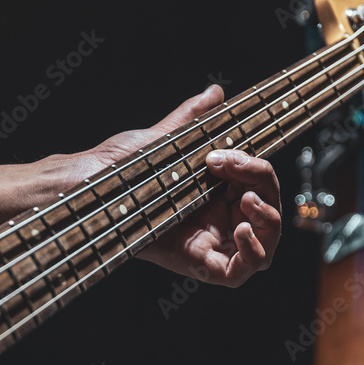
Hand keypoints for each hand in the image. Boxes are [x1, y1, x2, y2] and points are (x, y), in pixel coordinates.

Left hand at [68, 85, 281, 286]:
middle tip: (240, 173)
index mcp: (217, 193)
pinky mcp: (200, 266)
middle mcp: (218, 220)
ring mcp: (211, 244)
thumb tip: (215, 93)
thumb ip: (193, 118)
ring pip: (264, 246)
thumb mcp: (166, 140)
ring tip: (248, 202)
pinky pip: (240, 271)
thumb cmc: (121, 168)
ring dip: (268, 222)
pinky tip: (241, 231)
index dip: (256, 168)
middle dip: (266, 188)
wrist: (95, 188)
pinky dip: (253, 253)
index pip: (260, 184)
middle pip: (268, 213)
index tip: (226, 155)